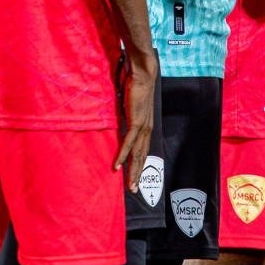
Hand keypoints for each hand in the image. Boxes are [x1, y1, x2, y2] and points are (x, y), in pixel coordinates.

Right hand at [114, 50, 157, 191]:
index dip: (139, 165)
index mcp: (146, 126)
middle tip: (133, 190)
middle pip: (142, 156)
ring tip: (129, 185)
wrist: (143, 74)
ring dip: (132, 170)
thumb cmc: (136, 88)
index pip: (143, 150)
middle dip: (137, 174)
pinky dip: (122, 155)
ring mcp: (143, 126)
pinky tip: (117, 166)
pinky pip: (128, 142)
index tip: (135, 177)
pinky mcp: (136, 122)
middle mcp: (147, 129)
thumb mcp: (130, 107)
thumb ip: (127, 117)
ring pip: (137, 154)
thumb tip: (120, 122)